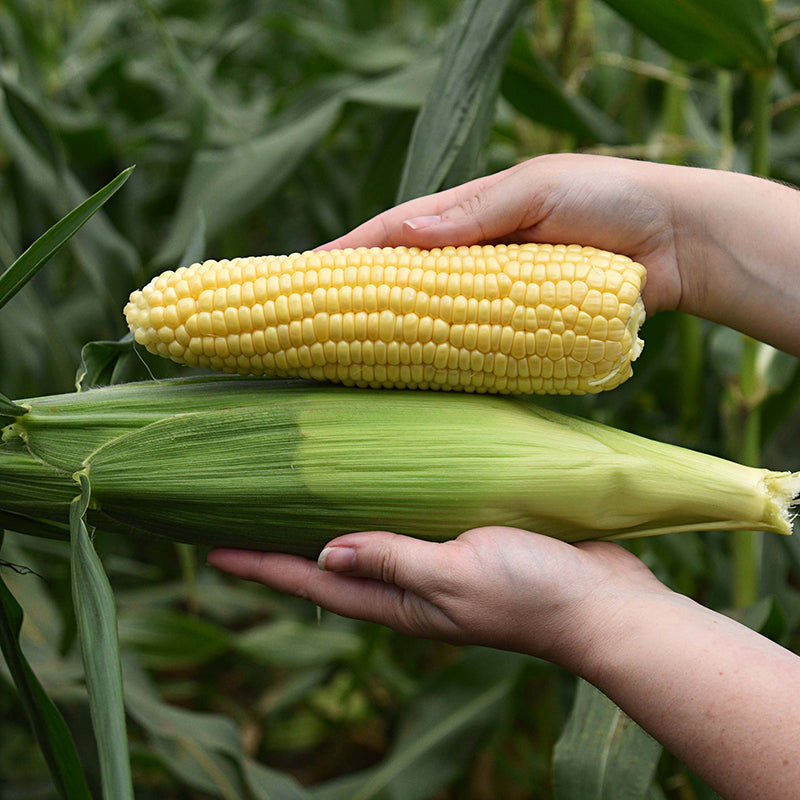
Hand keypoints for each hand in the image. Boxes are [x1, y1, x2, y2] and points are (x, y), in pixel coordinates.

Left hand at [207, 526, 668, 673]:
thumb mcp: (456, 574)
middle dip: (284, 546)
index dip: (263, 566)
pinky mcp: (465, 544)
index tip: (213, 552)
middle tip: (242, 519)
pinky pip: (407, 526)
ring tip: (292, 500)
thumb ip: (392, 559)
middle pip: (331, 564)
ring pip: (367, 542)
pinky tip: (374, 487)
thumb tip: (324, 552)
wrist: (602, 603)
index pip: (315, 580)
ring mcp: (436, 566)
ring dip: (327, 524)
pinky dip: (378, 509)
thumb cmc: (532, 591)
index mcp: (400, 601)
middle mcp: (409, 586)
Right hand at [320, 152, 799, 356]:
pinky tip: (407, 377)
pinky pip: (467, 346)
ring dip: (386, 335)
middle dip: (353, 299)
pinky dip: (436, 359)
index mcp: (468, 214)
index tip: (301, 276)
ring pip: (427, 318)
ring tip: (340, 359)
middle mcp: (471, 256)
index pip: (392, 234)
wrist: (673, 242)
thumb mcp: (538, 189)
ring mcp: (492, 295)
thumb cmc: (607, 198)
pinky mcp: (518, 328)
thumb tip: (407, 235)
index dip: (346, 254)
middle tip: (306, 326)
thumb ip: (477, 213)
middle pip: (398, 281)